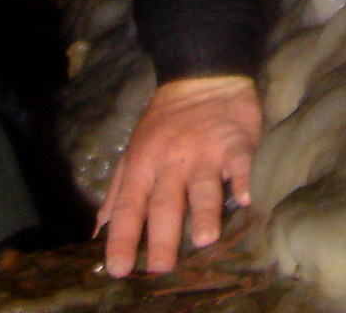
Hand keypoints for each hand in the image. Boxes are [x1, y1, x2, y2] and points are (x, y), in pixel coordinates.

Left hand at [97, 73, 262, 275]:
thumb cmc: (164, 124)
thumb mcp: (133, 153)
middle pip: (165, 203)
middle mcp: (171, 162)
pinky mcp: (236, 141)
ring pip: (203, 186)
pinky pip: (240, 162)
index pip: (129, 206)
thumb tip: (98, 231)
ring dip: (203, 212)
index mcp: (143, 166)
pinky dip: (244, 179)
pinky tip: (246, 198)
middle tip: (161, 268)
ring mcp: (205, 152)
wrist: (201, 76)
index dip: (122, 238)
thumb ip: (118, 193)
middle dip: (162, 236)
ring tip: (204, 239)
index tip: (118, 269)